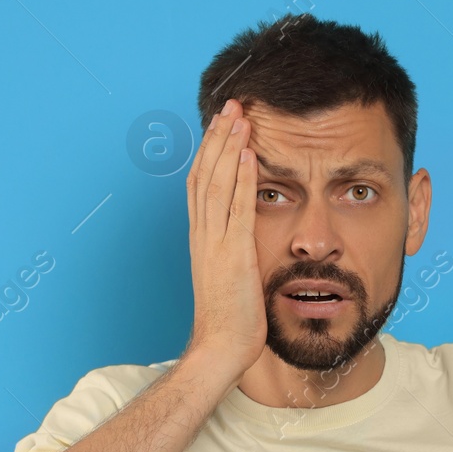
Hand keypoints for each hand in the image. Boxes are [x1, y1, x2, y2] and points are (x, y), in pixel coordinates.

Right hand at [183, 98, 266, 376]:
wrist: (220, 347)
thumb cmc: (231, 318)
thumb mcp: (234, 274)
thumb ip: (238, 249)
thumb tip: (250, 236)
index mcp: (203, 237)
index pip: (202, 183)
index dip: (211, 150)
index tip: (223, 124)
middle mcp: (203, 234)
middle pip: (204, 173)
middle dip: (218, 136)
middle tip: (231, 104)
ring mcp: (215, 242)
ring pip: (216, 182)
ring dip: (228, 146)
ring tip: (240, 115)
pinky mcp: (233, 254)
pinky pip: (236, 208)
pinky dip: (241, 178)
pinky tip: (248, 153)